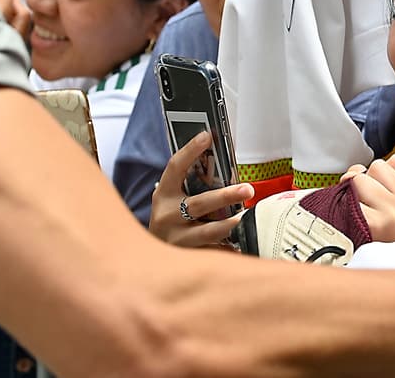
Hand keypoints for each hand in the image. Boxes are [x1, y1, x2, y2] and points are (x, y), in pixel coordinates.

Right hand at [149, 130, 252, 247]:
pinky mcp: (186, 258)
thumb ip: (192, 183)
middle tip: (248, 189)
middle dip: (225, 196)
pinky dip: (229, 250)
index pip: (175, 167)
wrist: (146, 257)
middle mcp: (167, 217)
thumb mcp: (173, 199)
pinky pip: (213, 253)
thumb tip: (223, 162)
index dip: (190, 150)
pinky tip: (240, 247)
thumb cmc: (170, 219)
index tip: (207, 135)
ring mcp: (176, 240)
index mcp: (163, 195)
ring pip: (208, 232)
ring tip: (245, 218)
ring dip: (229, 225)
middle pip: (198, 204)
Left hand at [339, 154, 394, 241]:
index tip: (386, 188)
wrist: (373, 262)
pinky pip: (351, 194)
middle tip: (373, 201)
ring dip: (356, 191)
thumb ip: (389, 176)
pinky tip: (357, 217)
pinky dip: (347, 203)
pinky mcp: (373, 223)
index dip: (386, 172)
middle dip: (370, 180)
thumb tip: (356, 171)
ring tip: (365, 209)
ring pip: (361, 178)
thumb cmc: (385, 228)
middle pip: (379, 165)